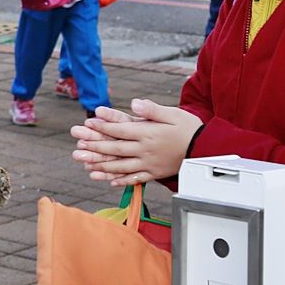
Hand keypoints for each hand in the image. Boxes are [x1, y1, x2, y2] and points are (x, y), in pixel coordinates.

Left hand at [69, 100, 202, 186]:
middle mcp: (145, 150)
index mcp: (148, 133)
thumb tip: (134, 103)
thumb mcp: (173, 113)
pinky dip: (121, 180)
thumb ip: (152, 110)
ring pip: (121, 166)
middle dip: (95, 148)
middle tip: (78, 148)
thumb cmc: (190, 129)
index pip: (120, 130)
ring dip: (102, 166)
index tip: (87, 125)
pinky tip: (109, 180)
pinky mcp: (155, 173)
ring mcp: (149, 163)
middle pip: (116, 149)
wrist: (206, 150)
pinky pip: (135, 178)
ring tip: (86, 166)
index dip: (102, 127)